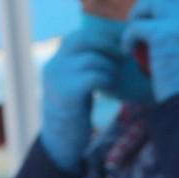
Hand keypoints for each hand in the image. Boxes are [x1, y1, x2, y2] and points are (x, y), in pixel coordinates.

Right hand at [37, 15, 124, 169]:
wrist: (60, 141)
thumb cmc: (73, 112)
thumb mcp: (73, 83)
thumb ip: (81, 65)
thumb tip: (105, 46)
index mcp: (55, 61)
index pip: (79, 36)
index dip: (101, 37)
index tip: (119, 43)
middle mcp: (54, 66)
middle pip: (84, 40)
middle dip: (108, 45)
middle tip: (124, 55)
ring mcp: (59, 78)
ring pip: (93, 59)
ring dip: (110, 67)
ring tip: (113, 78)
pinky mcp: (68, 93)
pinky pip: (95, 76)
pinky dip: (107, 80)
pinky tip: (108, 89)